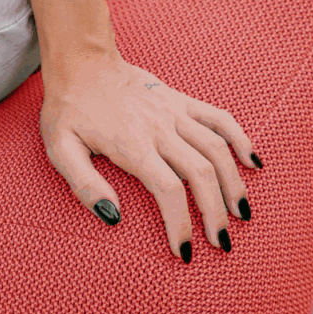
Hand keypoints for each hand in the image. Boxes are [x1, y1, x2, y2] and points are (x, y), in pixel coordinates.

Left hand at [39, 53, 259, 259]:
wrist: (82, 62)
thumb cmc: (69, 110)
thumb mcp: (60, 149)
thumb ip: (84, 185)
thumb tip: (113, 217)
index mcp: (132, 144)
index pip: (168, 190)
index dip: (181, 223)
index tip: (183, 251)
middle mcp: (160, 128)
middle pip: (201, 174)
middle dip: (215, 213)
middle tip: (220, 243)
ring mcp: (175, 112)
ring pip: (217, 149)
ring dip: (233, 184)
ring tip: (242, 214)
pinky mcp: (182, 101)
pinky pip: (220, 119)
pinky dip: (241, 140)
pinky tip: (253, 164)